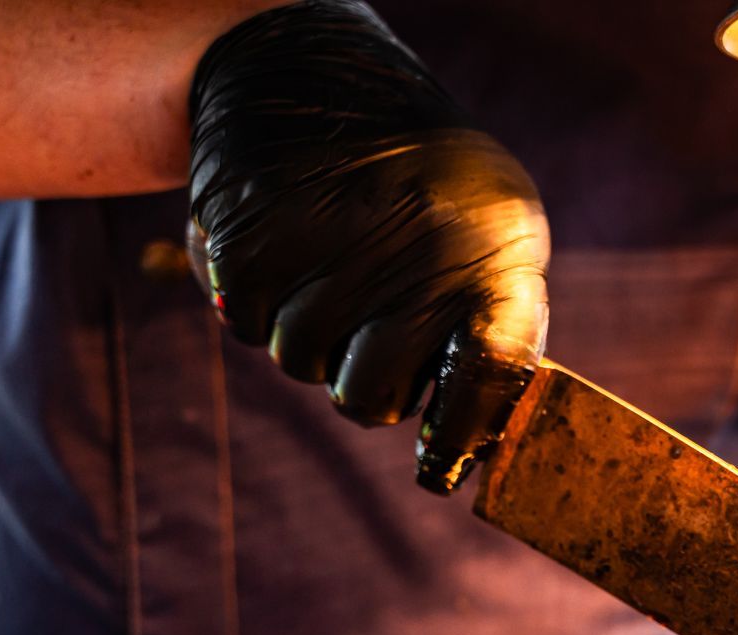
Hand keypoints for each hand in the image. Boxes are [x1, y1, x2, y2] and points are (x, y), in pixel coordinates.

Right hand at [188, 1, 549, 491]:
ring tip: (327, 262)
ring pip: (300, 365)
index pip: (491, 374)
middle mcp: (419, 245)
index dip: (463, 430)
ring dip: (305, 332)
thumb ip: (490, 334)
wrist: (309, 69)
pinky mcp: (252, 233)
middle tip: (367, 324)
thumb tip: (465, 450)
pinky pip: (243, 326)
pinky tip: (277, 243)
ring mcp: (333, 241)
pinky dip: (251, 300)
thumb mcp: (487, 233)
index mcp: (493, 252)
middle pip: (370, 399)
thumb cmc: (418, 181)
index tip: (441, 462)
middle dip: (364, 379)